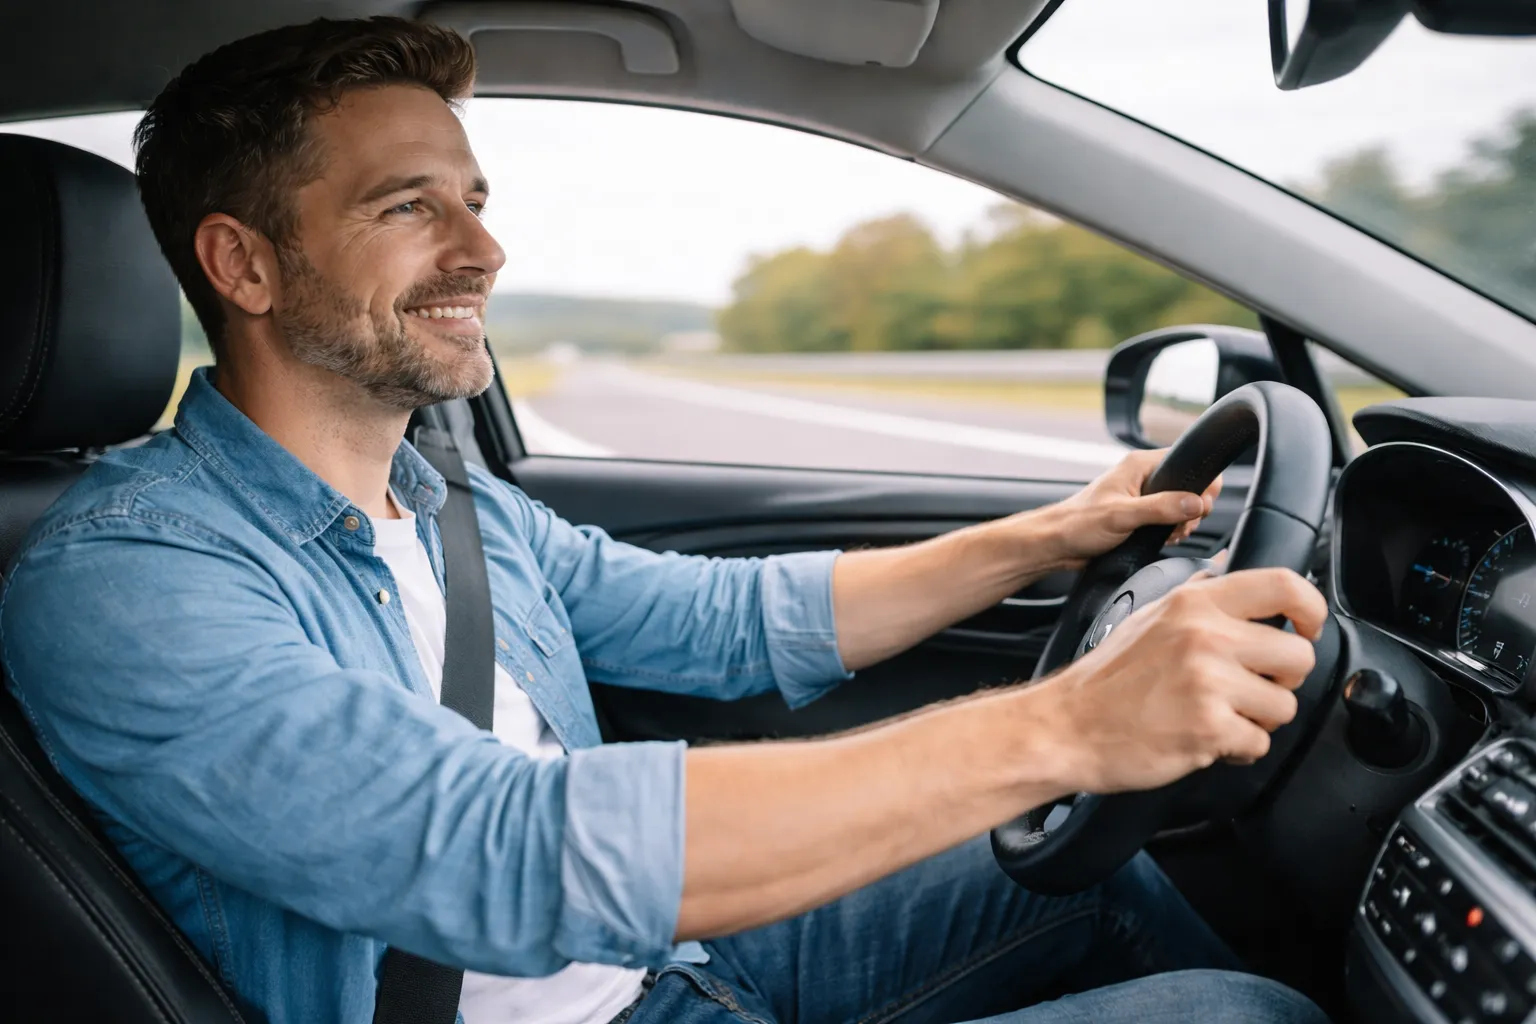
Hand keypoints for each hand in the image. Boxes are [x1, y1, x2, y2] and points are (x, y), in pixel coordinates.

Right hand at [1037, 568, 1326, 794]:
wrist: (1066, 726)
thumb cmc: (1106, 679)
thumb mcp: (1147, 615)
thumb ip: (1195, 593)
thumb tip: (1227, 567)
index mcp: (1194, 603)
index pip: (1285, 586)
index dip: (1312, 610)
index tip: (1307, 629)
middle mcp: (1205, 636)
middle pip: (1299, 656)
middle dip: (1281, 680)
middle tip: (1249, 688)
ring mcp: (1208, 682)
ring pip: (1284, 705)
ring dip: (1257, 719)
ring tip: (1217, 715)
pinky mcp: (1209, 728)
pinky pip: (1258, 743)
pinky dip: (1236, 749)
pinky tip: (1205, 738)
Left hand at [1044, 449, 1220, 567]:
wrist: (1057, 544)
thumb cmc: (1078, 524)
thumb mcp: (1122, 515)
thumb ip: (1160, 508)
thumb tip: (1195, 503)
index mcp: (1139, 465)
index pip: (1186, 461)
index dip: (1200, 483)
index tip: (1200, 506)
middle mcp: (1143, 477)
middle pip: (1188, 486)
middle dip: (1191, 509)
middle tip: (1180, 526)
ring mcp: (1142, 496)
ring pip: (1180, 505)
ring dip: (1181, 523)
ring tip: (1168, 534)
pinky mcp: (1140, 514)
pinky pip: (1168, 518)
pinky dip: (1171, 530)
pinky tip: (1161, 539)